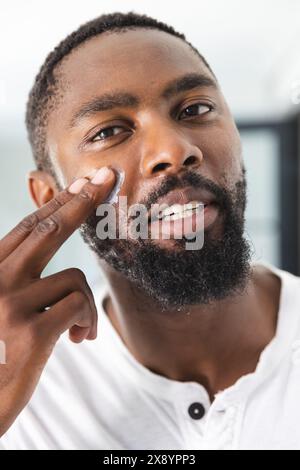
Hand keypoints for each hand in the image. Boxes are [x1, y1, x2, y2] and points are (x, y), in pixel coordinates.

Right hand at [0, 167, 114, 435]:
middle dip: (82, 202)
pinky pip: (79, 307)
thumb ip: (19, 277)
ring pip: (74, 279)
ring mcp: (10, 304)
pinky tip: (79, 340)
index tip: (81, 183)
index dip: (57, 204)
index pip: (26, 229)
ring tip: (80, 330)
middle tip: (106, 178)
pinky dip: (88, 321)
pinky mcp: (31, 330)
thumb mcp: (1, 308)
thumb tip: (56, 247)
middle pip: (48, 231)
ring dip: (87, 305)